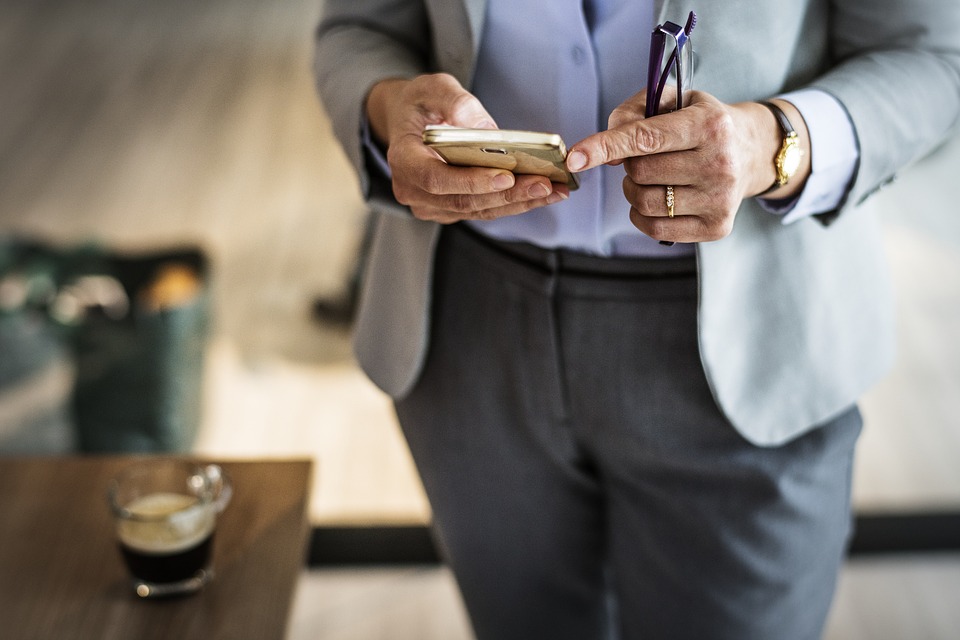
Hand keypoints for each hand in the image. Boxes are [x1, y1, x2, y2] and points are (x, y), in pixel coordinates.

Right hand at [365, 73, 568, 223]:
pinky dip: (514, 203)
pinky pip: (484, 210)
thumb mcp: (433, 87)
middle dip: (508, 195)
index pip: (436, 178)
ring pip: (478, 210)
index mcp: (403, 159)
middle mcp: (413, 190)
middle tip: (545, 184)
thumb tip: (488, 130)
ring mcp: (431, 205)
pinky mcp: (450, 209)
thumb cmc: (420, 103)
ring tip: (554, 191)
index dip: (471, 181)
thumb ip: (456, 102)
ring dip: (519, 203)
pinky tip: (543, 193)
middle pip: (464, 200)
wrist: (408, 121)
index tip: (506, 176)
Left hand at [566, 90, 809, 242]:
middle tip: (645, 157)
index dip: (604, 147)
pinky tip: (656, 199)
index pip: (645, 138)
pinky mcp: (717, 227)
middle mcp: (719, 163)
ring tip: (650, 177)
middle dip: (630, 164)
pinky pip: (656, 228)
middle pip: (640, 172)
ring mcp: (720, 199)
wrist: (752, 151)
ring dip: (633, 190)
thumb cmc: (701, 123)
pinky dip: (642, 215)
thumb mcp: (673, 101)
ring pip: (644, 202)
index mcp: (709, 125)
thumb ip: (632, 113)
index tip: (574, 158)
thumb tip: (607, 153)